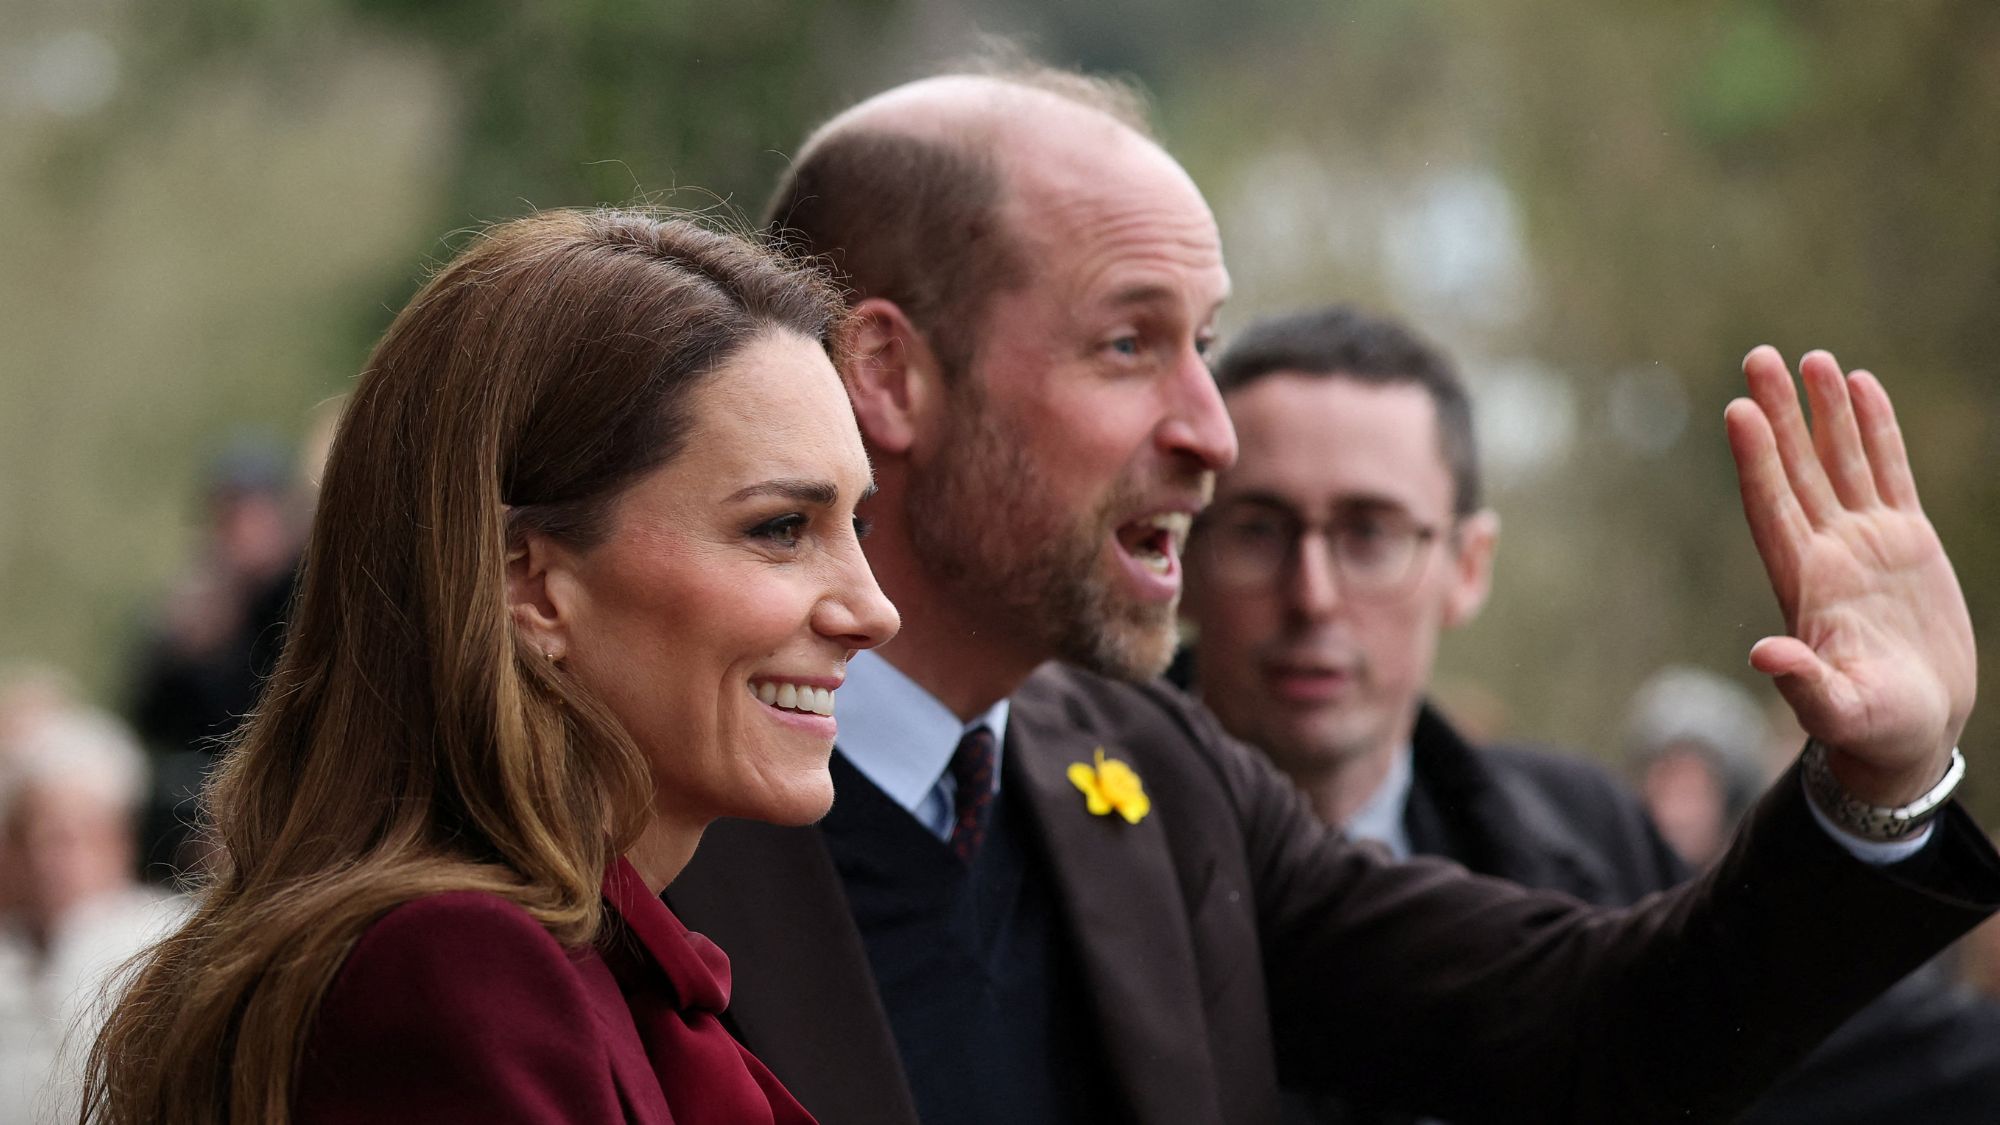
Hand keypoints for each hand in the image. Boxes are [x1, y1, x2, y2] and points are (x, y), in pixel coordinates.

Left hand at [1725, 346, 1974, 804]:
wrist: (1912, 732)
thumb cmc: (1873, 730)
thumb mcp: (1840, 711)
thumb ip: (1803, 685)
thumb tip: (1764, 656)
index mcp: (1804, 585)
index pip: (1772, 508)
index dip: (1756, 460)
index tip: (1738, 411)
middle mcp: (1828, 552)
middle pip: (1796, 469)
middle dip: (1779, 413)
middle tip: (1758, 356)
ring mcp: (1865, 543)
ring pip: (1840, 461)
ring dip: (1824, 411)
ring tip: (1811, 357)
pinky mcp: (1906, 542)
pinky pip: (1888, 472)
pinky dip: (1875, 430)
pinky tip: (1862, 387)